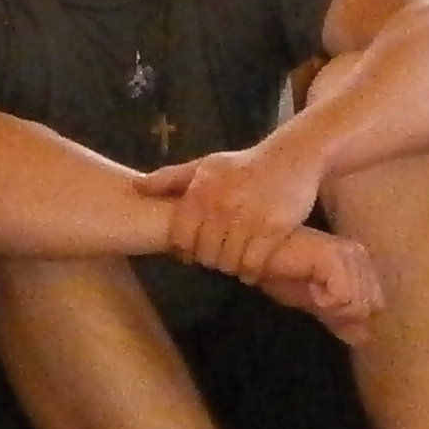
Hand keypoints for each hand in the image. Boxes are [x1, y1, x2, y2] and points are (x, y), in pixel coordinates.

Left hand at [138, 142, 325, 281]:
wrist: (292, 157)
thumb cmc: (244, 165)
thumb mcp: (206, 165)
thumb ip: (171, 178)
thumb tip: (136, 187)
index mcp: (201, 192)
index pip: (180, 238)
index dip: (184, 251)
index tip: (193, 252)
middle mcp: (221, 206)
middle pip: (204, 254)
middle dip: (209, 260)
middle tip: (218, 257)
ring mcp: (247, 218)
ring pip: (227, 262)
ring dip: (230, 267)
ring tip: (235, 261)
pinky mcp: (273, 229)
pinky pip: (253, 264)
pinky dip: (250, 272)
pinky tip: (252, 269)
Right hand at [247, 227, 381, 341]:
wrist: (257, 256)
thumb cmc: (284, 275)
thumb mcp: (317, 303)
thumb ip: (342, 317)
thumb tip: (364, 337)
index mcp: (361, 263)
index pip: (376, 306)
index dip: (350, 316)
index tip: (322, 302)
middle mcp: (359, 256)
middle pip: (370, 308)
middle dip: (339, 312)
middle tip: (314, 294)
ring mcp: (349, 254)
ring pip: (358, 306)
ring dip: (329, 306)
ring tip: (310, 288)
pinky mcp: (334, 257)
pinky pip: (343, 298)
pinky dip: (323, 300)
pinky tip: (309, 286)